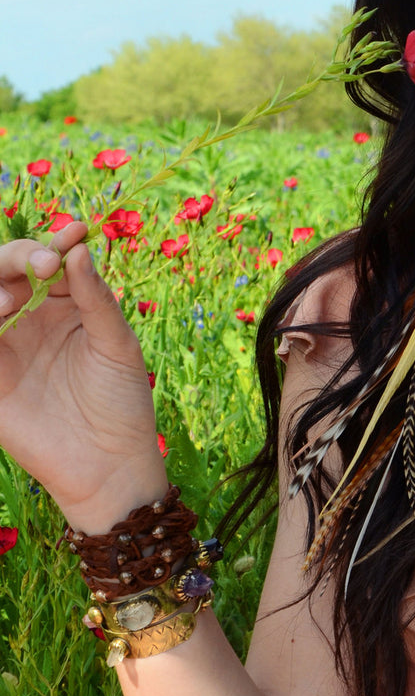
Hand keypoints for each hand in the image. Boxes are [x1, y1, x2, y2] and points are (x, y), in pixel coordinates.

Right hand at [0, 220, 168, 531]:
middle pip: (8, 271)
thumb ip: (97, 298)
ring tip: (6, 301)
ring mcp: (5, 344)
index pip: (51, 260)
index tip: (76, 231)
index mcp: (67, 303)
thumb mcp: (117, 344)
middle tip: (41, 267)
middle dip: (18, 258)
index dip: (56, 243)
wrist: (107, 464)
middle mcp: (31, 317)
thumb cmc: (122, 401)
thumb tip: (78, 248)